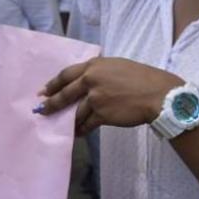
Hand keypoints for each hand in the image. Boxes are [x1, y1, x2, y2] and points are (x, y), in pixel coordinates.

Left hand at [36, 57, 183, 134]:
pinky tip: (78, 133)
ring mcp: (95, 97)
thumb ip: (100, 72)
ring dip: (68, 120)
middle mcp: (91, 79)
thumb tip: (86, 82)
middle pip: (65, 93)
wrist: (158, 94)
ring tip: (61, 125)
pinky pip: (86, 124)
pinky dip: (81, 129)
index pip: (67, 74)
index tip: (44, 90)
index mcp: (95, 65)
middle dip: (51, 103)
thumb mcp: (117, 66)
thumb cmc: (142, 79)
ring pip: (75, 111)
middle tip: (41, 110)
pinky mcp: (101, 114)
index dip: (53, 83)